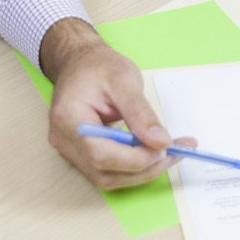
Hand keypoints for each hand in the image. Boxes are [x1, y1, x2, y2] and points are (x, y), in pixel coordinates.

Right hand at [39, 18, 195, 188]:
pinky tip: (152, 152)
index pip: (101, 154)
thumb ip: (141, 113)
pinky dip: (133, 166)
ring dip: (142, 171)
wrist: (80, 62)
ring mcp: (70, 150)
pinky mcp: (81, 153)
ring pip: (108, 177)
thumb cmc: (97, 66)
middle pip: (105, 172)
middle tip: (175, 151)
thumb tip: (161, 142)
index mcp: (69, 119)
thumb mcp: (124, 80)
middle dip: (144, 168)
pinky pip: (108, 170)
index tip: (166, 147)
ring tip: (170, 153)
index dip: (136, 158)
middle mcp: (64, 140)